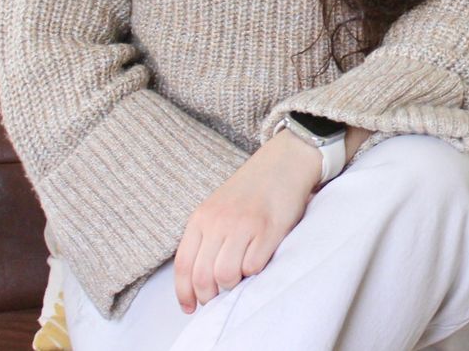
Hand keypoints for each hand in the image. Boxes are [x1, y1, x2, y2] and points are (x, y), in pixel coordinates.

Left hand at [174, 130, 320, 312]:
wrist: (285, 161)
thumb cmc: (252, 189)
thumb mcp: (218, 207)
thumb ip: (207, 237)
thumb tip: (199, 282)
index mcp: (201, 217)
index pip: (183, 265)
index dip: (185, 293)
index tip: (191, 307)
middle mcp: (218, 221)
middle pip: (203, 277)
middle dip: (211, 295)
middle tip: (222, 293)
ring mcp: (243, 225)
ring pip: (227, 276)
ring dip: (234, 284)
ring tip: (242, 274)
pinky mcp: (268, 229)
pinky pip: (253, 267)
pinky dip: (255, 271)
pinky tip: (260, 258)